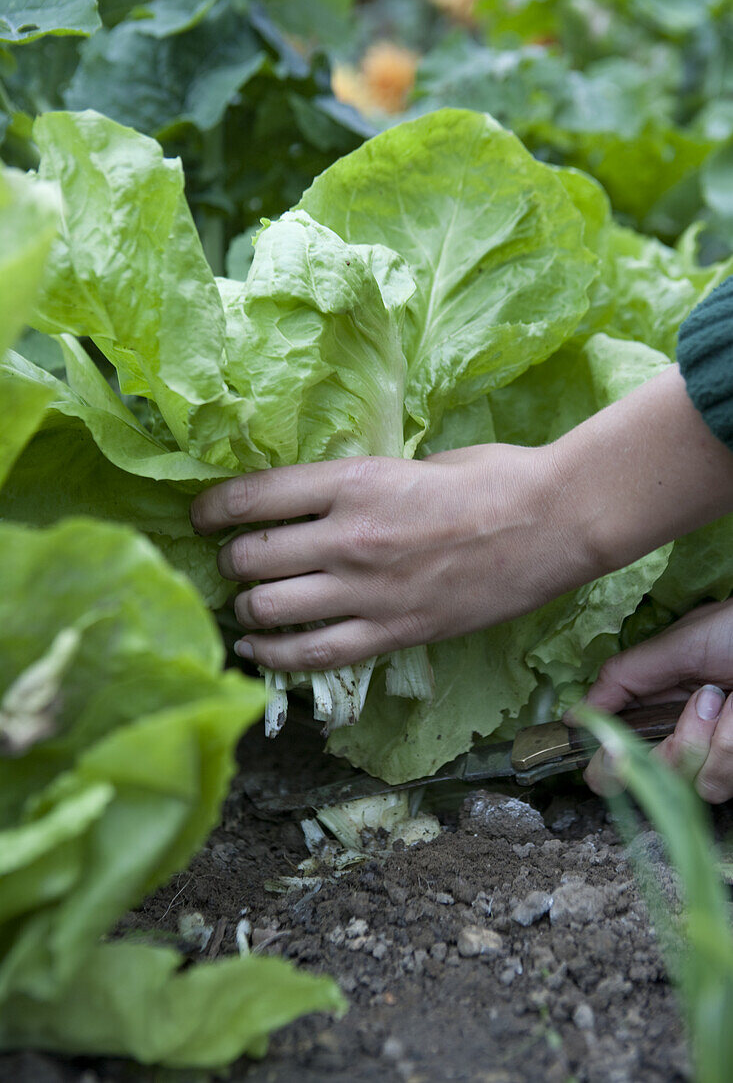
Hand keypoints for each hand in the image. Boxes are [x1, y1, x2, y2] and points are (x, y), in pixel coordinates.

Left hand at [190, 445, 592, 670]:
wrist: (554, 523)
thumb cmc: (494, 478)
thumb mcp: (415, 460)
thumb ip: (362, 483)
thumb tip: (322, 499)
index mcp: (353, 481)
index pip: (252, 498)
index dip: (211, 510)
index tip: (201, 518)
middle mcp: (349, 537)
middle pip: (250, 557)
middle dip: (229, 563)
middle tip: (232, 564)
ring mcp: (369, 591)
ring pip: (270, 609)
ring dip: (245, 610)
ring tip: (244, 607)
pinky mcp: (394, 632)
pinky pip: (314, 655)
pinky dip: (275, 657)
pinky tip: (258, 653)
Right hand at [566, 600, 732, 802]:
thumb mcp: (678, 643)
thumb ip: (625, 676)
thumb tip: (575, 717)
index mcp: (655, 706)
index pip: (613, 756)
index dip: (607, 765)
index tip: (616, 755)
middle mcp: (680, 736)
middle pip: (651, 777)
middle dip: (677, 741)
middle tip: (706, 700)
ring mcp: (714, 755)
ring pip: (693, 783)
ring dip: (714, 738)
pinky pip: (722, 779)